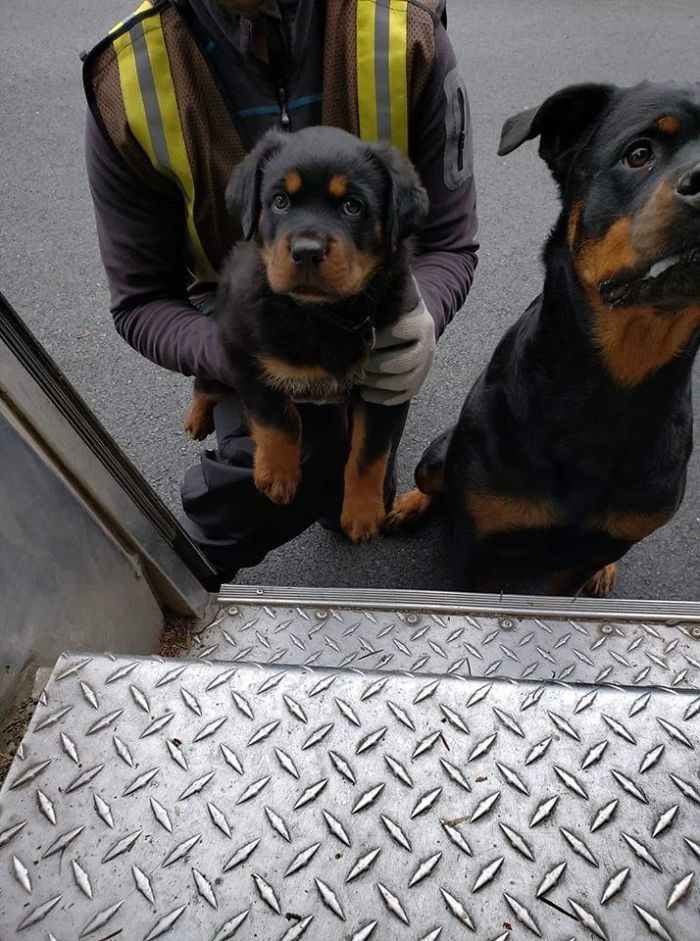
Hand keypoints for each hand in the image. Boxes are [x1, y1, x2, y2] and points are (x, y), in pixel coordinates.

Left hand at [360, 283, 435, 405]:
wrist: (413, 323)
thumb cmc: (393, 310)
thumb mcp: (390, 299)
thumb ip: (378, 296)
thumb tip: (350, 289)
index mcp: (420, 322)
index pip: (400, 333)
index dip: (378, 338)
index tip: (360, 339)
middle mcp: (428, 346)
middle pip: (401, 362)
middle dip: (373, 365)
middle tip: (354, 363)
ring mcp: (425, 366)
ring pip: (402, 381)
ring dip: (376, 382)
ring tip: (357, 377)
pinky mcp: (419, 383)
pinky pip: (403, 396)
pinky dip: (382, 398)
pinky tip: (365, 393)